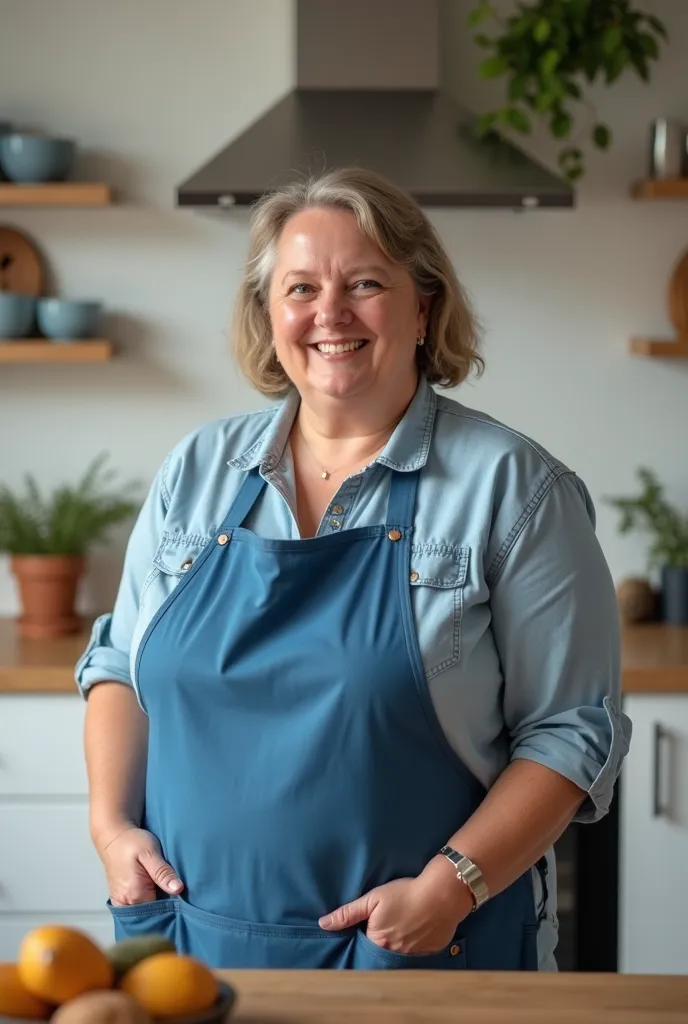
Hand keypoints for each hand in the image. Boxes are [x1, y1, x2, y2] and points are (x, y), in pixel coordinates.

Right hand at [96, 824, 183, 906]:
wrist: (113, 836)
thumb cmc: (131, 842)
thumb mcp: (150, 852)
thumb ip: (163, 872)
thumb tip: (178, 889)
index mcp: (135, 894)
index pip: (159, 912)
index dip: (172, 909)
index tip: (183, 902)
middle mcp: (126, 902)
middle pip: (150, 916)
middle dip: (164, 912)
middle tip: (177, 900)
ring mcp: (121, 902)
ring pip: (143, 913)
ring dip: (155, 908)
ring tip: (167, 896)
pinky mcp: (119, 898)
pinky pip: (134, 909)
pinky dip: (145, 905)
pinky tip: (155, 895)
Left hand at [318, 860, 472, 954]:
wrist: (441, 894)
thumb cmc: (405, 893)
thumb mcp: (373, 898)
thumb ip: (348, 913)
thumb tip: (323, 924)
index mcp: (377, 941)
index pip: (364, 945)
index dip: (365, 935)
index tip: (368, 926)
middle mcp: (394, 954)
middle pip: (382, 953)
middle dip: (381, 944)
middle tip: (389, 926)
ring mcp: (413, 956)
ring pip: (400, 956)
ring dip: (398, 946)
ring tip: (403, 928)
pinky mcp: (430, 953)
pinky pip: (418, 955)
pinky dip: (415, 946)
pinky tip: (418, 932)